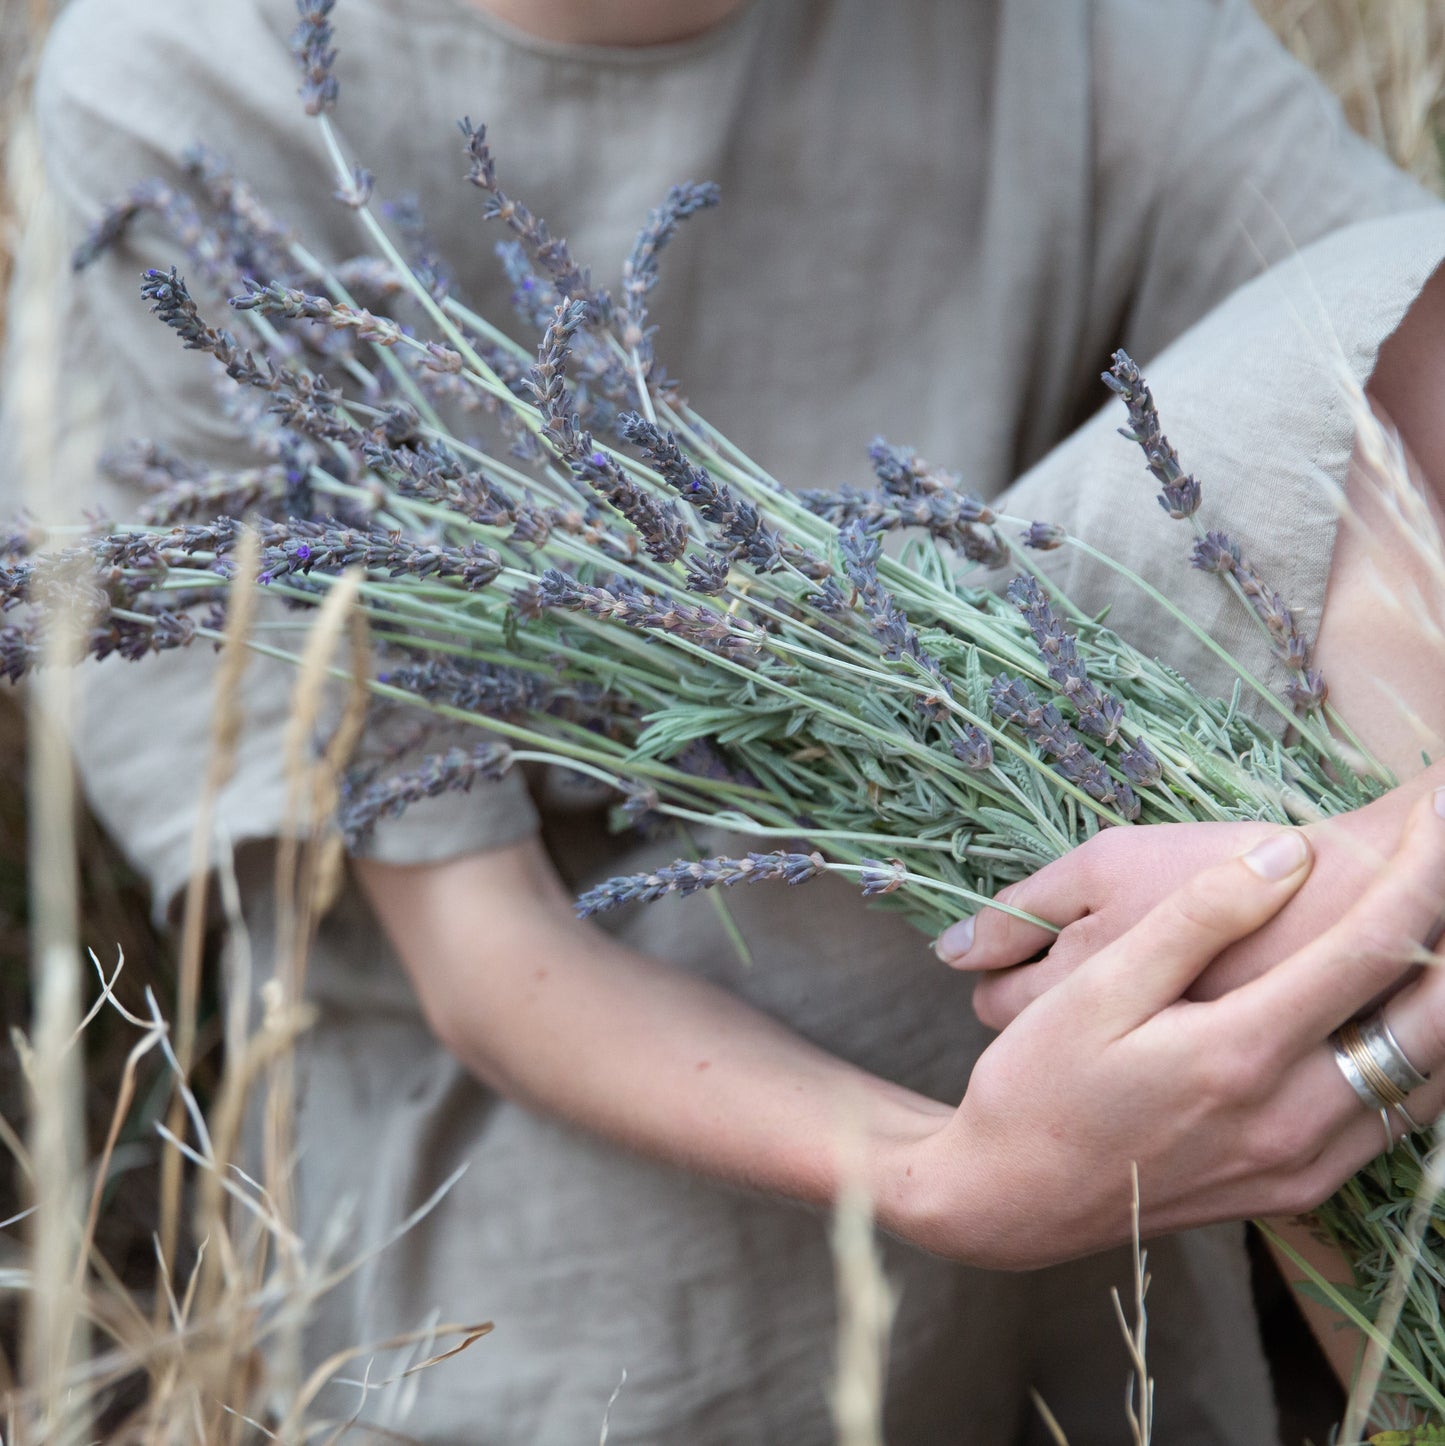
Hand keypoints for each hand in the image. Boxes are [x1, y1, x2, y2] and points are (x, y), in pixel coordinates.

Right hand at [897, 790, 1444, 1268]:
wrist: (1016, 1200)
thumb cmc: (1039, 1085)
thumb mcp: (1096, 991)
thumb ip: (1193, 921)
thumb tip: (1282, 855)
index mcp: (1241, 1052)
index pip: (1370, 950)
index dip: (1423, 874)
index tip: (1444, 812)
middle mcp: (1294, 1117)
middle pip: (1434, 1020)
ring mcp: (1304, 1163)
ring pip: (1428, 1078)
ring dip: (1444, 1000)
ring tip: (1436, 931)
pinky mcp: (1299, 1188)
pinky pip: (1394, 1121)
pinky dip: (1420, 1062)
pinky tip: (1397, 1016)